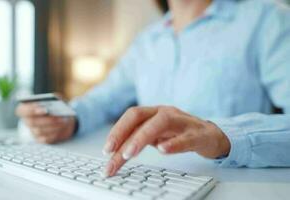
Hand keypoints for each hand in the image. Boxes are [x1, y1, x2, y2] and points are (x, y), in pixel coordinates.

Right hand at [16, 103, 75, 143]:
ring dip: (52, 126)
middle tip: (58, 116)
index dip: (31, 110)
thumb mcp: (56, 99)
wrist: (63, 119)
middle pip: (32, 122)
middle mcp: (27, 121)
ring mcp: (33, 131)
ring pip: (40, 131)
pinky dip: (55, 133)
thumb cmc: (56, 107)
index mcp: (26, 109)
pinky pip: (46, 139)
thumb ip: (54, 98)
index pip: (22, 111)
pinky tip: (62, 127)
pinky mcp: (41, 139)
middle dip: (46, 119)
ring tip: (63, 121)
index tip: (44, 109)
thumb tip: (56, 98)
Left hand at [102, 106, 229, 176]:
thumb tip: (115, 153)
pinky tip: (163, 151)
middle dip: (122, 133)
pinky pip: (185, 138)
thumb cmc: (179, 134)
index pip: (131, 117)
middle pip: (139, 116)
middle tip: (110, 154)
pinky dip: (174, 144)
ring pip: (160, 123)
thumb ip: (138, 139)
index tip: (106, 151)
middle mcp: (165, 112)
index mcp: (153, 112)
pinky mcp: (198, 134)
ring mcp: (182, 121)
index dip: (116, 131)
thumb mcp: (156, 135)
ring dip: (141, 138)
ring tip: (128, 154)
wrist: (211, 135)